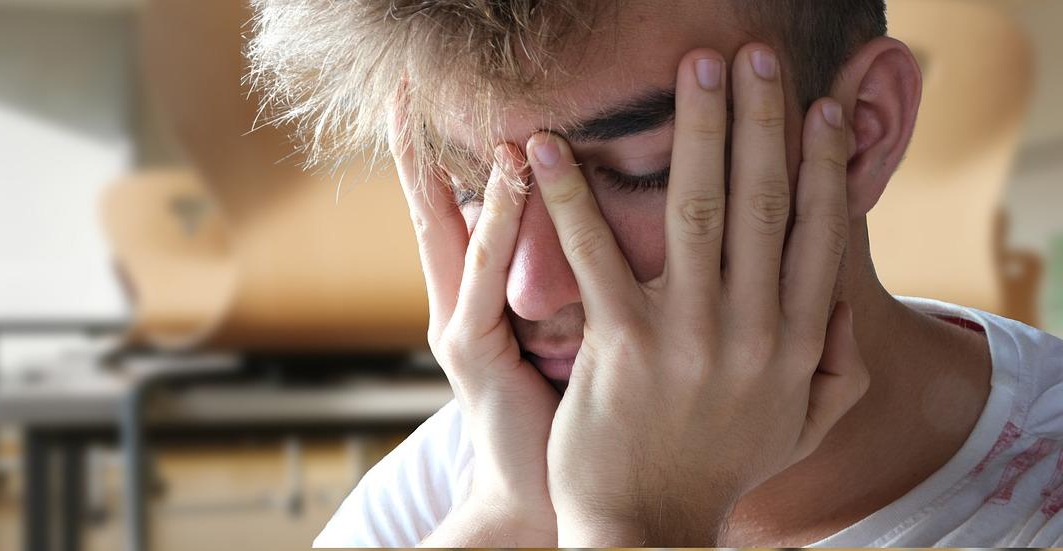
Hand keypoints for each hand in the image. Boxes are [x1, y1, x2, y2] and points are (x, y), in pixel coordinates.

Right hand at [389, 98, 559, 545]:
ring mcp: (458, 327)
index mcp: (481, 297)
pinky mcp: (471, 354)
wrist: (542, 495)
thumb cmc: (565, 414)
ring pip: (455, 233)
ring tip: (480, 111)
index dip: (445, 152)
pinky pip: (482, 279)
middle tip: (404, 87)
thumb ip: (571, 279)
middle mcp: (458, 303)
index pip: (462, 208)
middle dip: (416, 149)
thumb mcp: (569, 334)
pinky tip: (505, 182)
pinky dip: (491, 226)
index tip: (432, 98)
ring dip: (469, 168)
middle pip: (432, 209)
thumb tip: (605, 219)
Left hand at [531, 45, 869, 544]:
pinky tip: (545, 149)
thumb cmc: (718, 471)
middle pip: (766, 203)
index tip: (818, 107)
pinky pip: (597, 255)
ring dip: (695, 133)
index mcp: (798, 344)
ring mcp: (690, 338)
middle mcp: (754, 332)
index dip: (820, 164)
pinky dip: (570, 197)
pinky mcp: (622, 347)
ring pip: (699, 212)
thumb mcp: (799, 428)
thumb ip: (835, 366)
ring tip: (691, 70)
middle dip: (761, 120)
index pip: (819, 234)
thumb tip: (848, 304)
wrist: (647, 530)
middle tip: (753, 55)